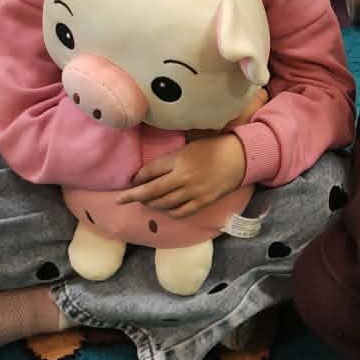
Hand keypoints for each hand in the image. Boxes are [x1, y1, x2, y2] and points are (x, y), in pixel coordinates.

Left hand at [116, 133, 246, 216]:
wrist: (239, 158)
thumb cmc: (213, 147)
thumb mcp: (188, 147)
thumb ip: (170, 159)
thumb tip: (149, 172)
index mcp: (179, 160)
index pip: (151, 171)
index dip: (138, 177)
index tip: (130, 181)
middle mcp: (184, 177)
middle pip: (152, 190)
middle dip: (133, 196)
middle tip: (120, 200)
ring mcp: (193, 192)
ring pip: (164, 204)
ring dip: (150, 204)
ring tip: (143, 203)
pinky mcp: (202, 202)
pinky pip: (180, 212)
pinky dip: (168, 212)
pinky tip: (163, 210)